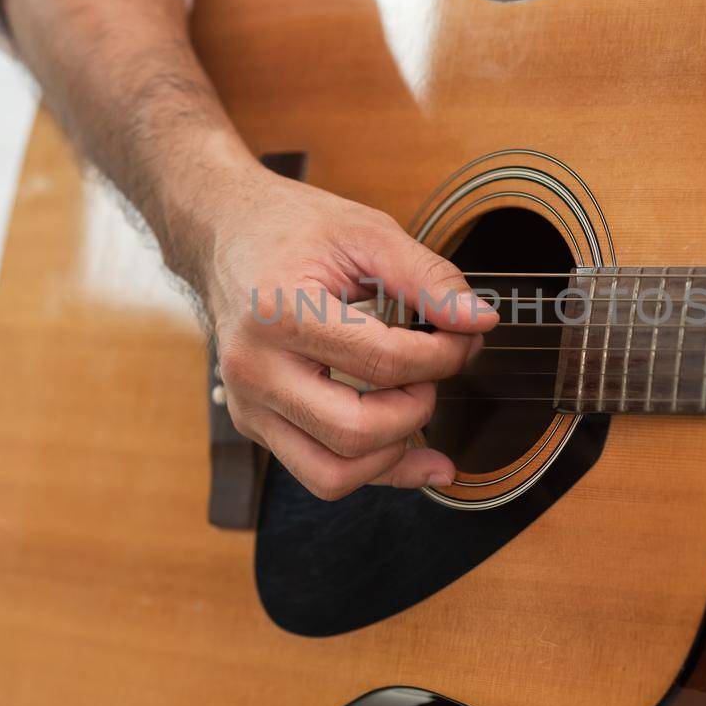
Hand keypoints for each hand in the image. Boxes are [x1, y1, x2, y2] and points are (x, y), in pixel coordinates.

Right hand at [181, 160, 495, 500]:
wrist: (226, 233)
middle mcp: (255, 368)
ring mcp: (248, 404)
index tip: (464, 335)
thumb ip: (428, 277)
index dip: (445, 355)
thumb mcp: (366, 232)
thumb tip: (479, 321)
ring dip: (395, 451)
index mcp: (280, 312)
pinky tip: (418, 456)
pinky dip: (375, 471)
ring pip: (333, 474)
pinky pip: (320, 474)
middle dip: (419, 407)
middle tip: (436, 369)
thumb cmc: (294, 230)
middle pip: (356, 431)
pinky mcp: (254, 424)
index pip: (384, 362)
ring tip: (415, 400)